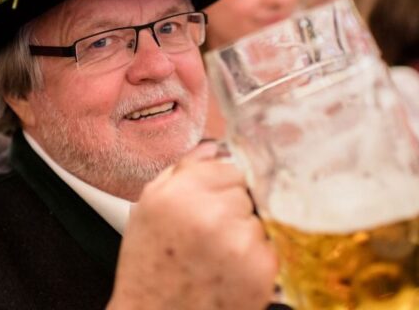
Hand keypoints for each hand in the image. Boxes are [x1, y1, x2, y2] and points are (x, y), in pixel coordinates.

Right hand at [108, 142, 277, 309]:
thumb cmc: (149, 268)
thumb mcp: (148, 209)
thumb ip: (181, 170)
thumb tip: (214, 147)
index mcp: (178, 193)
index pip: (228, 168)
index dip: (217, 189)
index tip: (205, 208)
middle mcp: (211, 214)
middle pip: (245, 192)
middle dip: (231, 210)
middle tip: (208, 236)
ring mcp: (240, 242)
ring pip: (258, 219)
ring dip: (244, 234)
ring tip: (217, 257)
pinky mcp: (262, 270)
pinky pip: (269, 246)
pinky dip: (255, 258)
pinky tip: (230, 272)